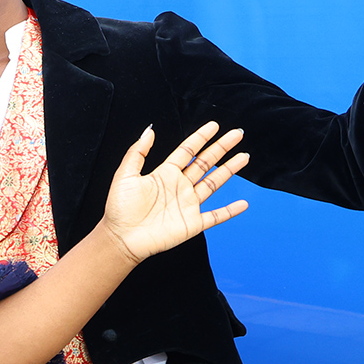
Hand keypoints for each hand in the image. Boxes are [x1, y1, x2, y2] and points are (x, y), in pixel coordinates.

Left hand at [100, 123, 249, 264]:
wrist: (121, 238)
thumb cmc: (120, 208)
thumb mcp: (125, 175)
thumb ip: (137, 152)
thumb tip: (149, 130)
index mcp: (165, 174)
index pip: (187, 151)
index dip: (201, 138)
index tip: (214, 126)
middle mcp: (179, 187)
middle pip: (205, 163)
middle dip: (221, 148)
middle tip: (237, 134)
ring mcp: (187, 205)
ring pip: (214, 183)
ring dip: (229, 170)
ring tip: (244, 157)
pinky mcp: (192, 223)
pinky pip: (215, 216)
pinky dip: (230, 211)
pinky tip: (244, 203)